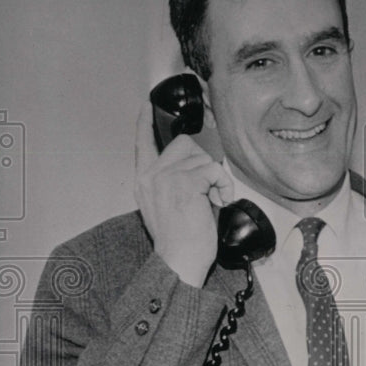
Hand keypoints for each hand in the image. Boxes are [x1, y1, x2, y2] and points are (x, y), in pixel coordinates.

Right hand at [134, 103, 234, 286]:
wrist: (179, 261)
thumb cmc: (180, 239)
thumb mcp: (166, 205)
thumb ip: (171, 181)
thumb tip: (194, 166)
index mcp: (144, 180)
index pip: (142, 142)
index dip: (146, 121)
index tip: (148, 104)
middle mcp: (151, 175)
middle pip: (184, 144)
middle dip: (203, 161)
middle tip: (208, 188)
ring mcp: (166, 178)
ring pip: (202, 157)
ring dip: (216, 178)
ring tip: (213, 200)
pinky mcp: (184, 183)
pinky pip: (213, 170)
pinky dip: (223, 185)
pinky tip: (220, 201)